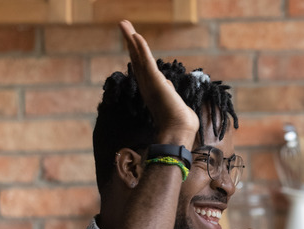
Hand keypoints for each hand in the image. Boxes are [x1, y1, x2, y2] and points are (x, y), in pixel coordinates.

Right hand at [119, 20, 198, 143]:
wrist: (179, 131)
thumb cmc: (180, 122)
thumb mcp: (175, 102)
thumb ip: (169, 92)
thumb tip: (168, 86)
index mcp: (151, 89)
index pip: (142, 66)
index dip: (136, 52)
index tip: (132, 40)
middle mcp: (147, 85)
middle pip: (136, 58)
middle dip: (130, 41)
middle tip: (123, 25)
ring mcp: (149, 83)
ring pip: (138, 56)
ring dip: (131, 39)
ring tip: (123, 23)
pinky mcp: (155, 81)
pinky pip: (146, 61)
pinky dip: (141, 48)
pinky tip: (135, 36)